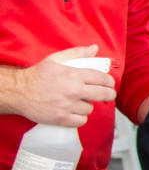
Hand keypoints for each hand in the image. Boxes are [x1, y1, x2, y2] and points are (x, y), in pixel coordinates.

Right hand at [0, 47, 115, 126]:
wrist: (18, 91)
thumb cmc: (37, 75)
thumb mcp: (56, 59)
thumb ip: (77, 53)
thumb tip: (94, 48)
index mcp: (74, 75)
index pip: (103, 79)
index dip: (109, 82)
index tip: (109, 84)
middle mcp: (73, 90)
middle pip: (104, 95)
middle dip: (108, 94)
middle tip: (106, 95)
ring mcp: (67, 106)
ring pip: (90, 108)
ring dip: (87, 105)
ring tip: (78, 101)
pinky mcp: (61, 118)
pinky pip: (81, 121)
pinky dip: (79, 117)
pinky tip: (73, 112)